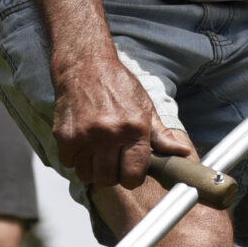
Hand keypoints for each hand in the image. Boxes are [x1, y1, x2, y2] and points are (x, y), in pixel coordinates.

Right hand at [52, 46, 186, 189]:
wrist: (85, 66)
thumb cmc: (116, 85)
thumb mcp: (145, 108)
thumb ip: (161, 136)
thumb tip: (182, 153)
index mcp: (134, 128)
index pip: (133, 175)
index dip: (132, 177)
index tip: (130, 171)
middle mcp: (109, 134)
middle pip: (109, 179)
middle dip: (112, 175)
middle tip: (113, 161)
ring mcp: (85, 136)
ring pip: (87, 175)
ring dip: (92, 168)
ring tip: (97, 152)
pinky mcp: (65, 136)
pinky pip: (69, 163)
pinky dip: (75, 158)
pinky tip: (83, 144)